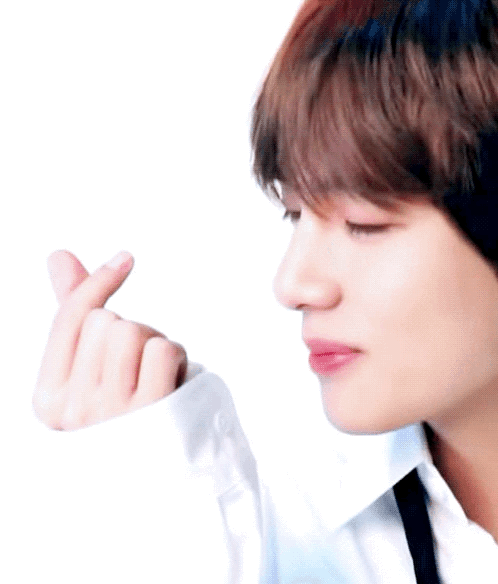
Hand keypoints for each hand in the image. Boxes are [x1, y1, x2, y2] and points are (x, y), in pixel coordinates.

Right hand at [33, 250, 187, 429]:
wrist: (165, 479)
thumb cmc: (125, 416)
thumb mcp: (92, 371)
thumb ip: (74, 315)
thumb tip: (59, 256)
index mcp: (48, 399)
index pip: (70, 320)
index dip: (98, 283)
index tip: (125, 259)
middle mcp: (74, 409)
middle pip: (107, 321)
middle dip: (132, 330)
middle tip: (141, 366)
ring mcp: (113, 413)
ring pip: (133, 331)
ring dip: (155, 343)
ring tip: (156, 376)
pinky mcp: (153, 414)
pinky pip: (163, 350)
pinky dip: (177, 358)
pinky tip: (175, 382)